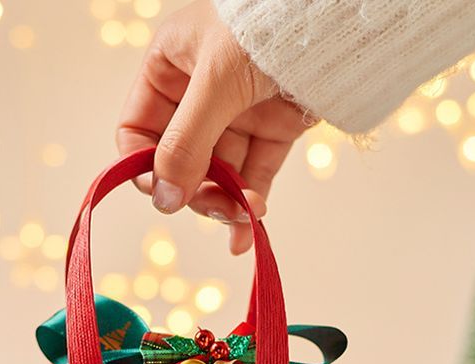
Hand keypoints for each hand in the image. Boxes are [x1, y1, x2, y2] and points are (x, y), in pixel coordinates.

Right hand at [117, 0, 313, 253]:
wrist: (337, 14)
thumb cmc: (265, 23)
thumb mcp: (216, 80)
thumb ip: (186, 142)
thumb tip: (165, 200)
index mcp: (169, 70)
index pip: (138, 132)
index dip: (144, 167)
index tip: (163, 194)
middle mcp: (197, 95)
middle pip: (181, 163)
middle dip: (197, 191)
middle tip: (216, 207)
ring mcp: (235, 114)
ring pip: (219, 175)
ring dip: (228, 202)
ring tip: (245, 216)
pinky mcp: (272, 128)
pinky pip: (253, 174)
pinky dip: (251, 203)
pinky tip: (248, 232)